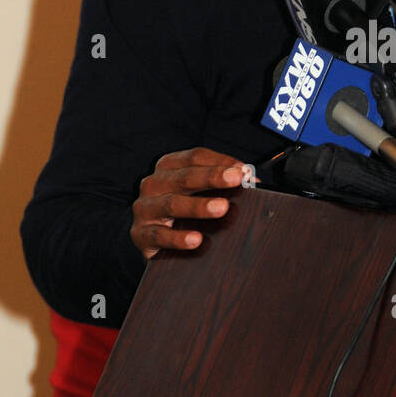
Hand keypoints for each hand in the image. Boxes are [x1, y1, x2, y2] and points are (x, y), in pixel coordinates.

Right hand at [131, 147, 250, 258]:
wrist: (151, 238)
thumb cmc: (182, 210)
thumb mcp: (200, 192)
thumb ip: (223, 185)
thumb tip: (254, 183)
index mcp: (169, 167)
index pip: (195, 157)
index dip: (220, 161)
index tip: (243, 170)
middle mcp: (154, 183)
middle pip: (184, 177)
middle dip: (212, 177)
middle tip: (237, 179)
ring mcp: (145, 208)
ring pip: (172, 204)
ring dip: (198, 206)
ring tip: (222, 208)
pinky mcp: (141, 235)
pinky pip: (159, 235)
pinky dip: (178, 238)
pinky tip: (196, 239)